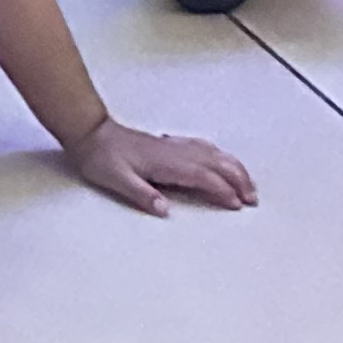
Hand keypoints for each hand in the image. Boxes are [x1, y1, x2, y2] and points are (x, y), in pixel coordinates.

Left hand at [65, 115, 257, 215]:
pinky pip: (202, 146)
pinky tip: (221, 159)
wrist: (89, 132)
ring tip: (248, 183)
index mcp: (166, 162)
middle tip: (253, 198)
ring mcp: (172, 145)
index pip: (203, 176)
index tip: (238, 204)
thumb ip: (142, 195)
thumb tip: (164, 210)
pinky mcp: (167, 143)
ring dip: (233, 167)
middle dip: (238, 179)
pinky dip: (219, 154)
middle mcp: (174, 151)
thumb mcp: (117, 180)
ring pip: (212, 153)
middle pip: (215, 163)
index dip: (223, 190)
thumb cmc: (101, 157)